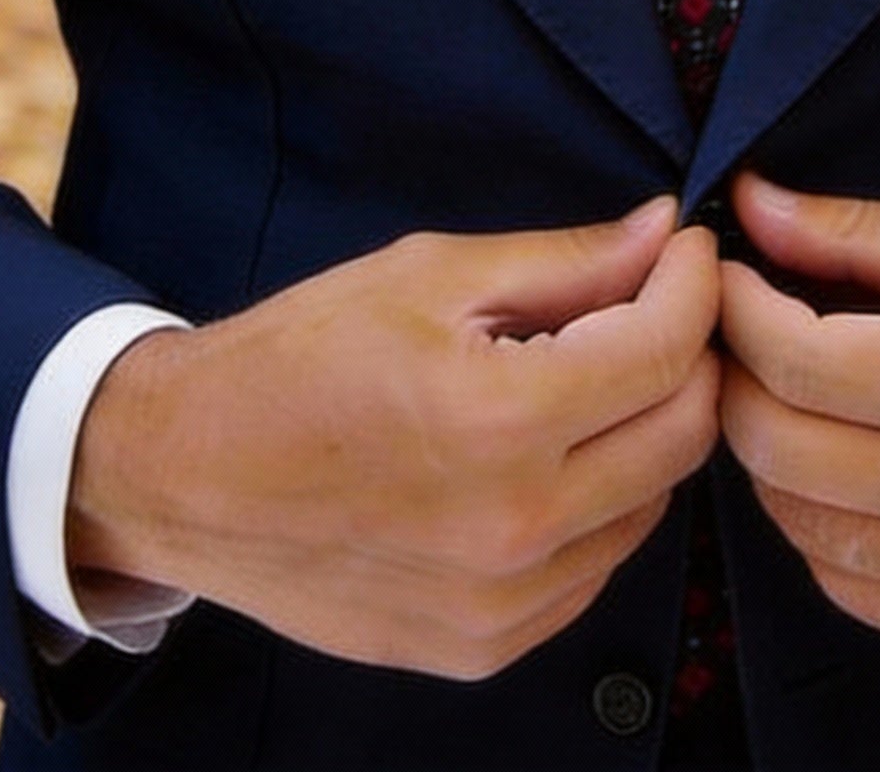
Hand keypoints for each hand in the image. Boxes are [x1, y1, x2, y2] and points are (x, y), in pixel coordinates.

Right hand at [67, 196, 719, 680]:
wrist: (184, 475)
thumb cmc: (299, 357)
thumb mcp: (430, 275)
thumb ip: (565, 260)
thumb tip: (663, 233)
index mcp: (498, 420)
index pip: (666, 350)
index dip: (695, 284)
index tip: (688, 251)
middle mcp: (514, 526)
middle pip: (684, 434)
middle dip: (690, 354)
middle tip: (657, 306)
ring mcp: (501, 603)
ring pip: (652, 505)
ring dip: (647, 432)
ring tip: (594, 378)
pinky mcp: (483, 647)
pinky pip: (595, 567)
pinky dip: (600, 505)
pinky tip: (550, 456)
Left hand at [716, 171, 879, 658]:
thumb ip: (866, 234)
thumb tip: (755, 205)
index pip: (792, 359)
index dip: (737, 307)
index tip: (727, 272)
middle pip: (778, 449)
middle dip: (737, 378)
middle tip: (742, 331)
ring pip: (804, 530)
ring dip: (771, 457)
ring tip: (787, 395)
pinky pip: (861, 592)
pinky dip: (824, 532)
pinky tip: (839, 472)